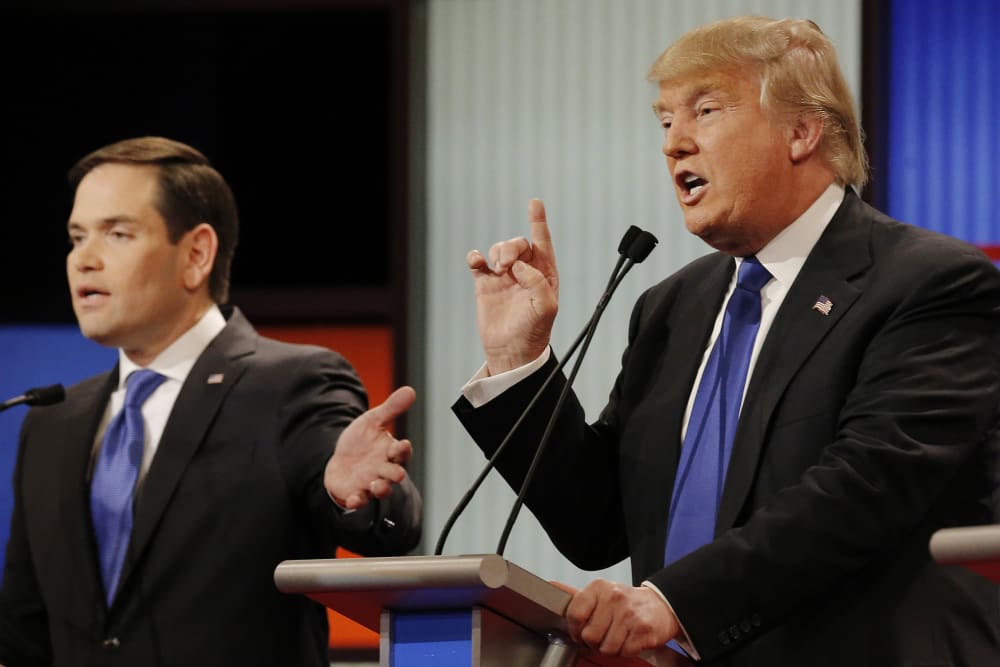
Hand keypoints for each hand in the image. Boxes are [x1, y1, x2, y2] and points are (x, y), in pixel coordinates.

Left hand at [324, 386, 415, 509]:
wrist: (341, 460)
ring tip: (377, 485)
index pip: (401, 451)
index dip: (403, 450)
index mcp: (390, 451)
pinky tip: (354, 499)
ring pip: (382, 489)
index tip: (402, 445)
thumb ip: (391, 408)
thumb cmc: (362, 441)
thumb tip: (410, 390)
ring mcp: (371, 483)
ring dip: (381, 489)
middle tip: (396, 474)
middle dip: (396, 474)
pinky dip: (358, 501)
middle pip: (395, 474)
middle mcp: (384, 469)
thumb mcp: (373, 421)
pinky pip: (360, 500)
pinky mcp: (357, 493)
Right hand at [467, 198, 558, 373]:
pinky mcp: (485, 284)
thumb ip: (537, 282)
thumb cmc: (533, 332)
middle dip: (511, 247)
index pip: (542, 243)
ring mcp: (504, 277)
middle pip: (518, 243)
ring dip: (497, 252)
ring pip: (499, 249)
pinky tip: (477, 262)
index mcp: (544, 274)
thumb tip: (520, 265)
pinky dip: (476, 257)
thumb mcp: (545, 308)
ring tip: (498, 269)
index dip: (538, 222)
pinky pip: (478, 262)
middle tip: (506, 265)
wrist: (510, 352)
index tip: (535, 203)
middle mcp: (525, 272)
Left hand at [553, 579, 679, 656]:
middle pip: (590, 635)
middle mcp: (614, 598)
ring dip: (611, 648)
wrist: (659, 606)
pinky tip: (629, 639)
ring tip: (617, 637)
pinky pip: (624, 652)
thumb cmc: (625, 603)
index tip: (580, 631)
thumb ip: (576, 596)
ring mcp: (629, 614)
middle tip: (603, 635)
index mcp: (599, 588)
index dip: (575, 629)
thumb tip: (550, 586)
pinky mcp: (643, 630)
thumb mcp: (600, 594)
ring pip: (607, 647)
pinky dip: (626, 651)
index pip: (575, 614)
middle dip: (595, 641)